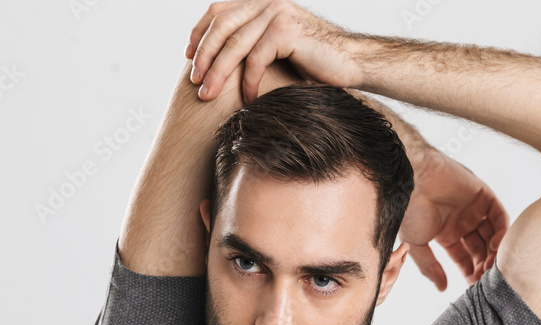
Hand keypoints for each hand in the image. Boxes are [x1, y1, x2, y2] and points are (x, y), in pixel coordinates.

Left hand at [185, 0, 363, 103]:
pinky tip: (248, 99)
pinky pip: (255, 59)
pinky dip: (248, 82)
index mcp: (262, 1)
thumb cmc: (315, 62)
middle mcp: (267, 2)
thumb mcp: (277, 48)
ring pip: (234, 45)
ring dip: (218, 73)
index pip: (219, 12)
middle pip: (221, 27)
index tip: (188, 58)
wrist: (352, 63)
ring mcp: (276, 13)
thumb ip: (252, 43)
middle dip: (203, 56)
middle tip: (195, 83)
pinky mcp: (285, 30)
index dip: (199, 33)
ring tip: (208, 95)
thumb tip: (218, 61)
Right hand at [399, 149, 509, 290]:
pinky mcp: (483, 195)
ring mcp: (473, 209)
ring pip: (491, 234)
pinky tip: (494, 245)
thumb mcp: (415, 244)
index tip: (474, 285)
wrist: (412, 180)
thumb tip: (442, 288)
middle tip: (485, 278)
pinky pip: (498, 216)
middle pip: (480, 248)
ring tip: (490, 264)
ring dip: (493, 250)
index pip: (464, 257)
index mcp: (446, 233)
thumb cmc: (408, 209)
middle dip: (483, 264)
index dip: (470, 271)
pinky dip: (500, 231)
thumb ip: (429, 267)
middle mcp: (461, 221)